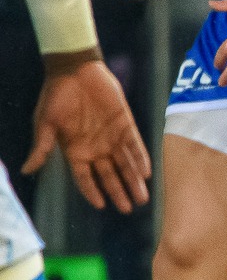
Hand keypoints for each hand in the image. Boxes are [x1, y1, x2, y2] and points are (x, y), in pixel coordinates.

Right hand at [28, 58, 150, 212]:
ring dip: (134, 180)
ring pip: (125, 164)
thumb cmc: (56, 97)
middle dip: (119, 192)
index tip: (101, 205)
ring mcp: (112, 137)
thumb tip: (27, 169)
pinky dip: (140, 158)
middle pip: (109, 175)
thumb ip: (42, 147)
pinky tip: (146, 172)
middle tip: (129, 208)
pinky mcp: (125, 124)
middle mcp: (95, 147)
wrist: (74, 71)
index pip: (85, 177)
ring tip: (142, 198)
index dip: (92, 191)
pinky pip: (135, 145)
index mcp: (75, 150)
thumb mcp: (46, 124)